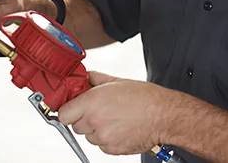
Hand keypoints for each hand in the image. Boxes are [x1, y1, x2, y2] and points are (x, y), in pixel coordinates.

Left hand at [58, 71, 178, 154]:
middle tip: (98, 111)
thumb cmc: (145, 98)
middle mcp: (95, 121)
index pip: (63, 113)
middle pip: (75, 126)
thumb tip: (85, 78)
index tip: (72, 108)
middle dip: (84, 119)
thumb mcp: (117, 81)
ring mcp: (103, 137)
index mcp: (92, 102)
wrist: (164, 116)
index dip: (68, 110)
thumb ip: (95, 79)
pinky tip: (120, 128)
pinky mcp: (112, 149)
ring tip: (113, 119)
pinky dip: (107, 139)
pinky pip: (101, 145)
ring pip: (89, 136)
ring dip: (96, 130)